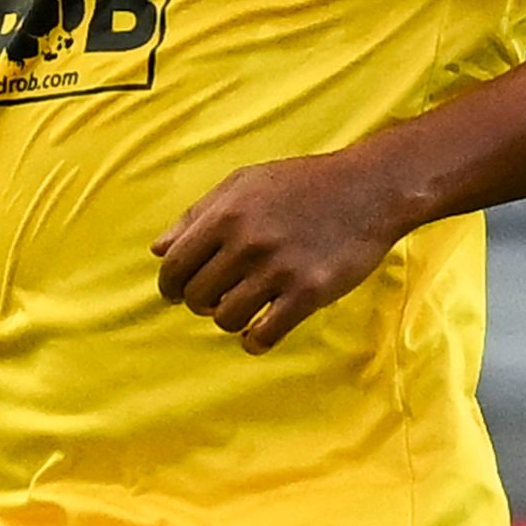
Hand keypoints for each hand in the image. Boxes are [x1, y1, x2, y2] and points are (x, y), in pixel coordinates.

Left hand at [151, 150, 410, 355]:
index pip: (175, 265)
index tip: (174, 293)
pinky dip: (255, 342)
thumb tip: (158, 251)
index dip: (169, 285)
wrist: (366, 189)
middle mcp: (247, 243)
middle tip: (214, 297)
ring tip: (240, 309)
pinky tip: (258, 334)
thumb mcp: (242, 184)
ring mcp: (278, 269)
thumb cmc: (299, 183)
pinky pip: (266, 334)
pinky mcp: (309, 292)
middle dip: (199, 302)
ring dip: (228, 320)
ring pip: (227, 319)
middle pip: (197, 296)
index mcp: (226, 214)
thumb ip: (197, 215)